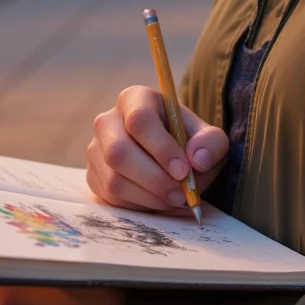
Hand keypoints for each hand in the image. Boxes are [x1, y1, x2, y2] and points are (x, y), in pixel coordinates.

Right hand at [87, 85, 228, 213]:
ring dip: (149, 196)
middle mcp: (108, 121)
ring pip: (114, 179)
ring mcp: (96, 149)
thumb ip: (211, 143)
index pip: (140, 120)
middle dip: (154, 179)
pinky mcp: (93, 175)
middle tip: (181, 194)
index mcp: (135, 99)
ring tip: (175, 199)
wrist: (171, 159)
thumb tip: (197, 160)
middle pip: (119, 152)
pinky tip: (158, 200)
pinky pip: (110, 197)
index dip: (161, 148)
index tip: (184, 171)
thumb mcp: (209, 138)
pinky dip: (138, 205)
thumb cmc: (189, 142)